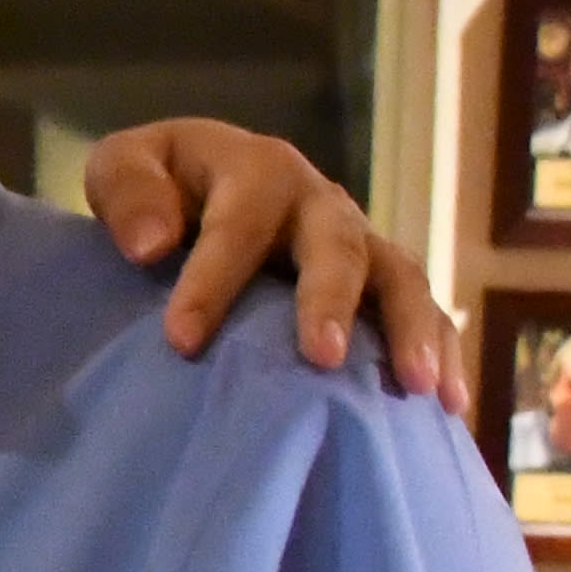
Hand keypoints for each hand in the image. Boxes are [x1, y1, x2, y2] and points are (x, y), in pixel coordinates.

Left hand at [81, 117, 456, 408]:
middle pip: (338, 246)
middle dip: (331, 300)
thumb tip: (151, 245)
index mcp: (257, 170)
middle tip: (322, 357)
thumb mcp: (123, 167)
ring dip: (410, 330)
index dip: (212, 281)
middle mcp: (319, 203)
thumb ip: (128, 192)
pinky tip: (447, 404)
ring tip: (415, 387)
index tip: (181, 340)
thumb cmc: (156, 189)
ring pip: (398, 278)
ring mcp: (359, 242)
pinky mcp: (380, 282)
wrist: (202, 185)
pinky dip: (442, 352)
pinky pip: (425, 311)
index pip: (238, 226)